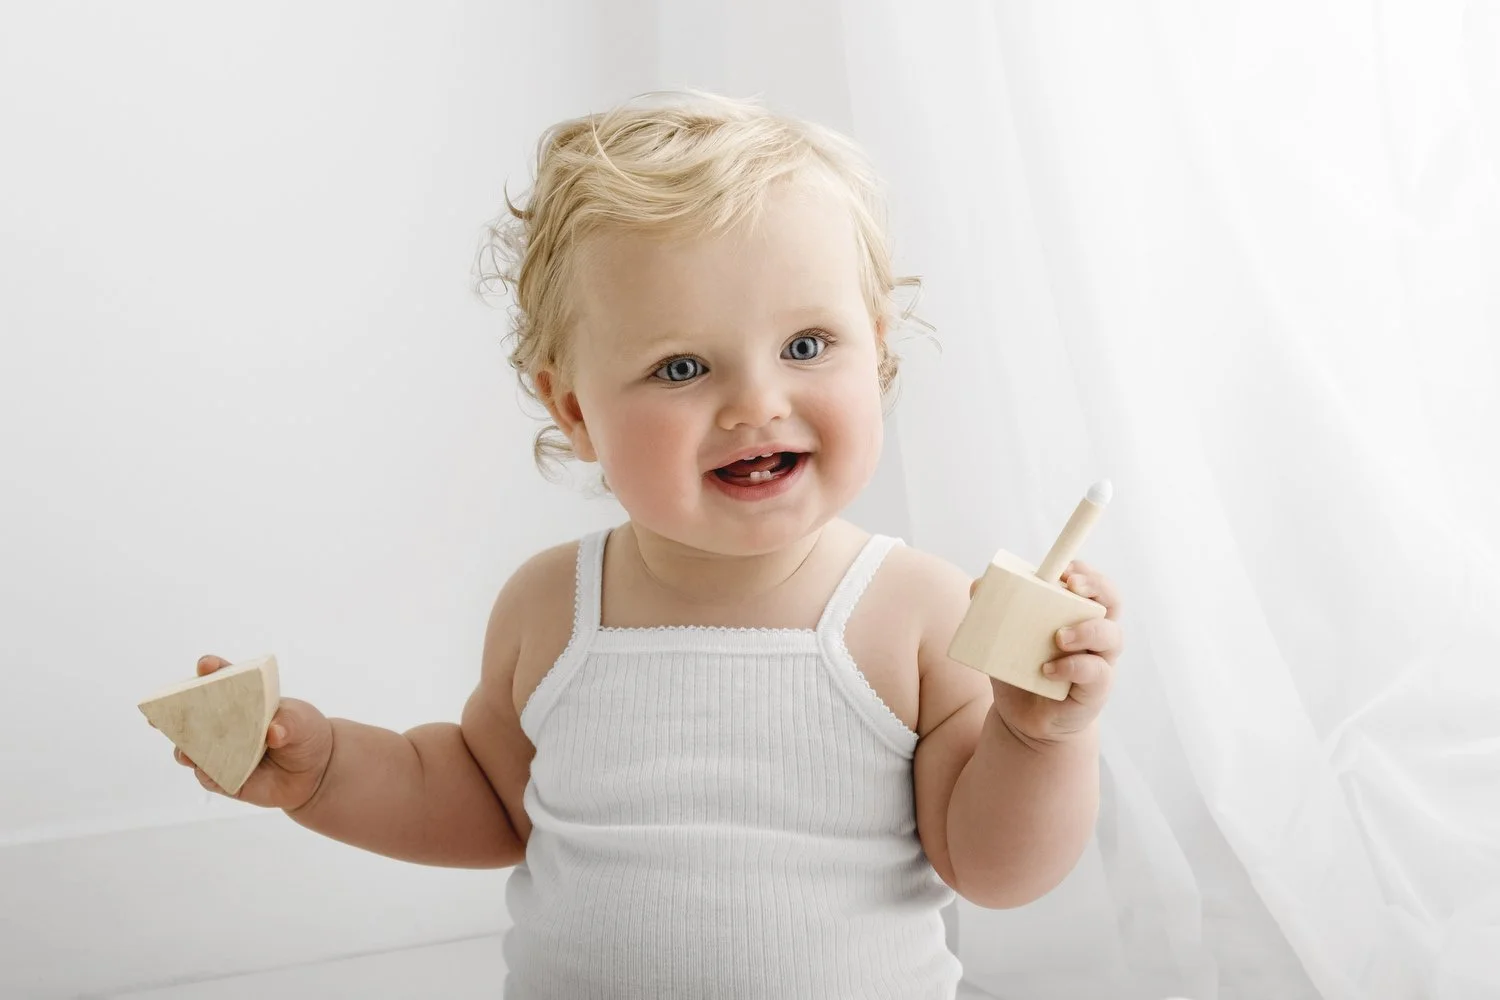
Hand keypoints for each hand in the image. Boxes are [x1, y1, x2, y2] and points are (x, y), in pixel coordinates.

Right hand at [163, 655, 334, 811]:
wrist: (314, 771)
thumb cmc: (304, 733)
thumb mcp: (303, 722)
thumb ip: (290, 723)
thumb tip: (274, 733)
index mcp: (242, 698)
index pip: (222, 679)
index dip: (211, 669)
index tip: (206, 665)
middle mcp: (225, 724)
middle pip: (192, 715)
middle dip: (170, 711)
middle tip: (157, 712)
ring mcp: (220, 751)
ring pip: (191, 749)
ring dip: (184, 749)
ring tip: (185, 751)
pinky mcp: (223, 777)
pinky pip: (208, 777)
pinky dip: (206, 774)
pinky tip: (207, 772)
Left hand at [972, 561, 1124, 744]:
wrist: (1024, 719)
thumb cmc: (1018, 670)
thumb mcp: (1001, 638)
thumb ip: (991, 611)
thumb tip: (979, 585)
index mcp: (1077, 616)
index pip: (1095, 585)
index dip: (1087, 572)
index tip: (1065, 570)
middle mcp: (1095, 635)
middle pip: (1113, 602)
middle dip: (1097, 588)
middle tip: (1071, 587)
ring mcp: (1099, 662)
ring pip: (1111, 636)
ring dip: (1087, 630)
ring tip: (1058, 637)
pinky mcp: (1095, 689)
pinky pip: (1096, 672)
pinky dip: (1074, 667)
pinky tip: (1049, 670)